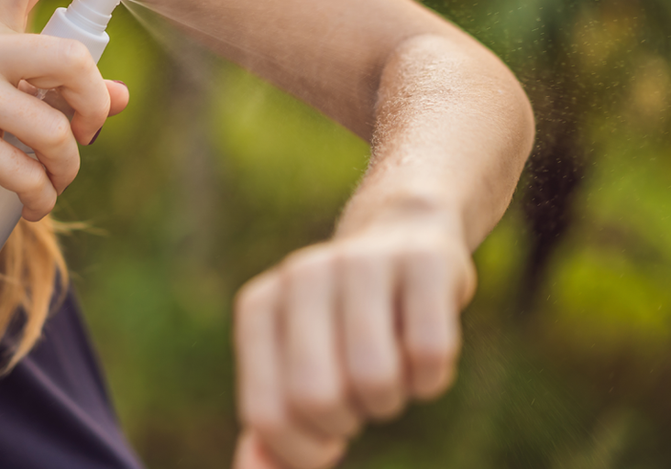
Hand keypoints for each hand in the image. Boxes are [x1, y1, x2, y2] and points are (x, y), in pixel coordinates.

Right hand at [0, 0, 132, 219]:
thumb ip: (52, 85)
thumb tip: (122, 96)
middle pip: (72, 57)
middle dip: (94, 103)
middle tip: (86, 129)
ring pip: (55, 130)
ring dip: (68, 166)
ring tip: (55, 180)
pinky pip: (28, 174)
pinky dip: (42, 197)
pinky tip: (35, 203)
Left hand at [232, 213, 475, 468]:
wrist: (402, 238)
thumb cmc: (342, 326)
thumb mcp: (295, 367)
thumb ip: (272, 426)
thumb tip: (253, 468)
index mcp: (260, 306)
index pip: (267, 416)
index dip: (304, 450)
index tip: (326, 434)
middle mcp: (302, 275)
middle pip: (317, 399)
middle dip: (347, 422)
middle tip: (358, 397)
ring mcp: (361, 261)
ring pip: (375, 379)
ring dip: (390, 399)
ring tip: (388, 370)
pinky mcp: (423, 261)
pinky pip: (429, 355)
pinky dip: (431, 378)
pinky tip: (420, 348)